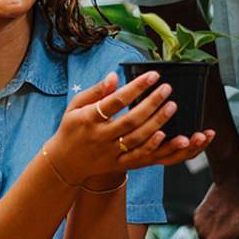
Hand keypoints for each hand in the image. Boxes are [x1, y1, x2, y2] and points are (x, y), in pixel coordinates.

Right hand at [46, 71, 214, 185]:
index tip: (153, 75)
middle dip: (151, 103)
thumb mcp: (76, 106)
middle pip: (130, 119)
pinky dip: (152, 146)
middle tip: (167, 89)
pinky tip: (165, 134)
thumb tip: (114, 75)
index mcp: (88, 119)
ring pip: (138, 138)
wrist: (66, 162)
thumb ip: (96, 91)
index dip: (135, 88)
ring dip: (157, 122)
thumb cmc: (72, 128)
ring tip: (172, 106)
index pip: (115, 101)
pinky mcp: (118, 164)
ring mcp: (110, 152)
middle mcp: (100, 136)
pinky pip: (138, 156)